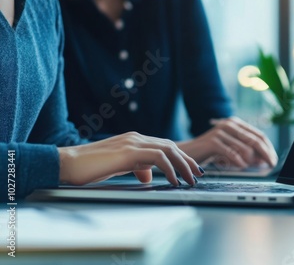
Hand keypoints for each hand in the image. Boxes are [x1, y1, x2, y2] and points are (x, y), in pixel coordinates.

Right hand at [57, 132, 202, 185]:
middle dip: (187, 161)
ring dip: (183, 166)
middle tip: (198, 174)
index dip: (181, 157)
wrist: (67, 163)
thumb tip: (149, 176)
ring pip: (168, 150)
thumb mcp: (119, 168)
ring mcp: (132, 142)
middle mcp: (136, 138)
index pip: (165, 146)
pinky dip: (170, 169)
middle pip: (171, 146)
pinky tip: (175, 181)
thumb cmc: (90, 168)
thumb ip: (136, 168)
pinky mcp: (128, 151)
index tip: (192, 169)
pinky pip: (158, 158)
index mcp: (134, 140)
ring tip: (190, 180)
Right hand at [176, 117, 277, 168]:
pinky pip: (233, 153)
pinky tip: (241, 166)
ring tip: (249, 167)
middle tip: (272, 165)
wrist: (187, 152)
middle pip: (256, 140)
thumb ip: (246, 152)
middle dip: (266, 154)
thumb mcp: (231, 149)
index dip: (269, 148)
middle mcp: (230, 124)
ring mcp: (221, 132)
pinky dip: (239, 162)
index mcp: (235, 123)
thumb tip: (263, 159)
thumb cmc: (210, 151)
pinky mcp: (214, 142)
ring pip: (246, 148)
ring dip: (252, 160)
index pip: (259, 135)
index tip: (274, 160)